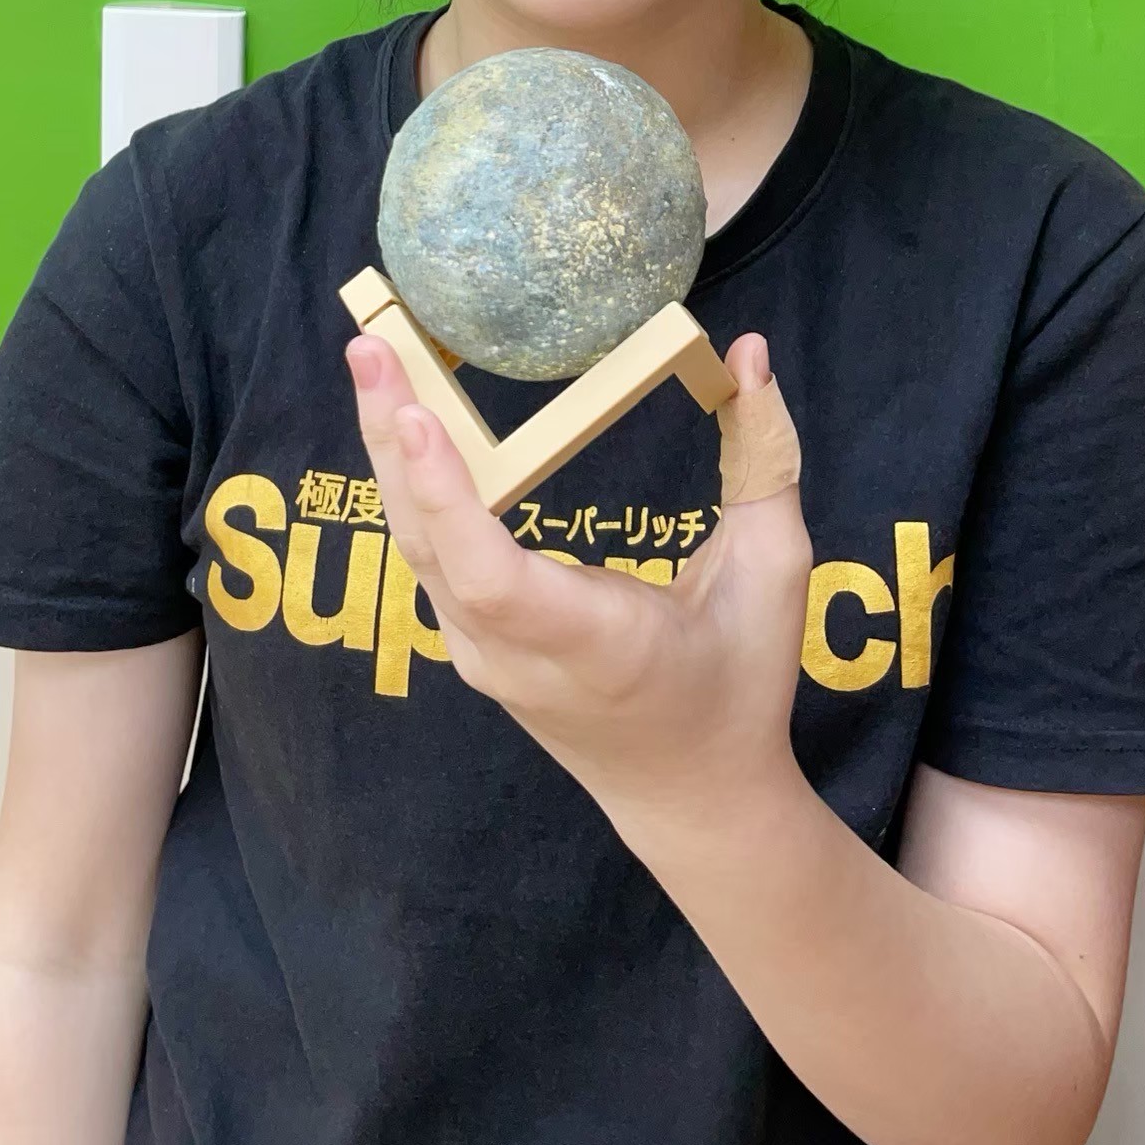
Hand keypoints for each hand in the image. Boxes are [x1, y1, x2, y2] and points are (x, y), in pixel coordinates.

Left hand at [345, 327, 813, 836]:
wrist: (692, 800)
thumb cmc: (740, 684)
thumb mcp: (775, 575)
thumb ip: (763, 459)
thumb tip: (748, 351)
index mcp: (595, 643)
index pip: (495, 577)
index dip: (449, 499)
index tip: (419, 418)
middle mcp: (518, 655)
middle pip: (431, 547)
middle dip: (393, 442)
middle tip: (369, 345)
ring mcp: (482, 656)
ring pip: (415, 547)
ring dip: (389, 452)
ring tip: (374, 357)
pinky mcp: (470, 644)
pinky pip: (426, 555)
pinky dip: (408, 482)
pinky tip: (399, 417)